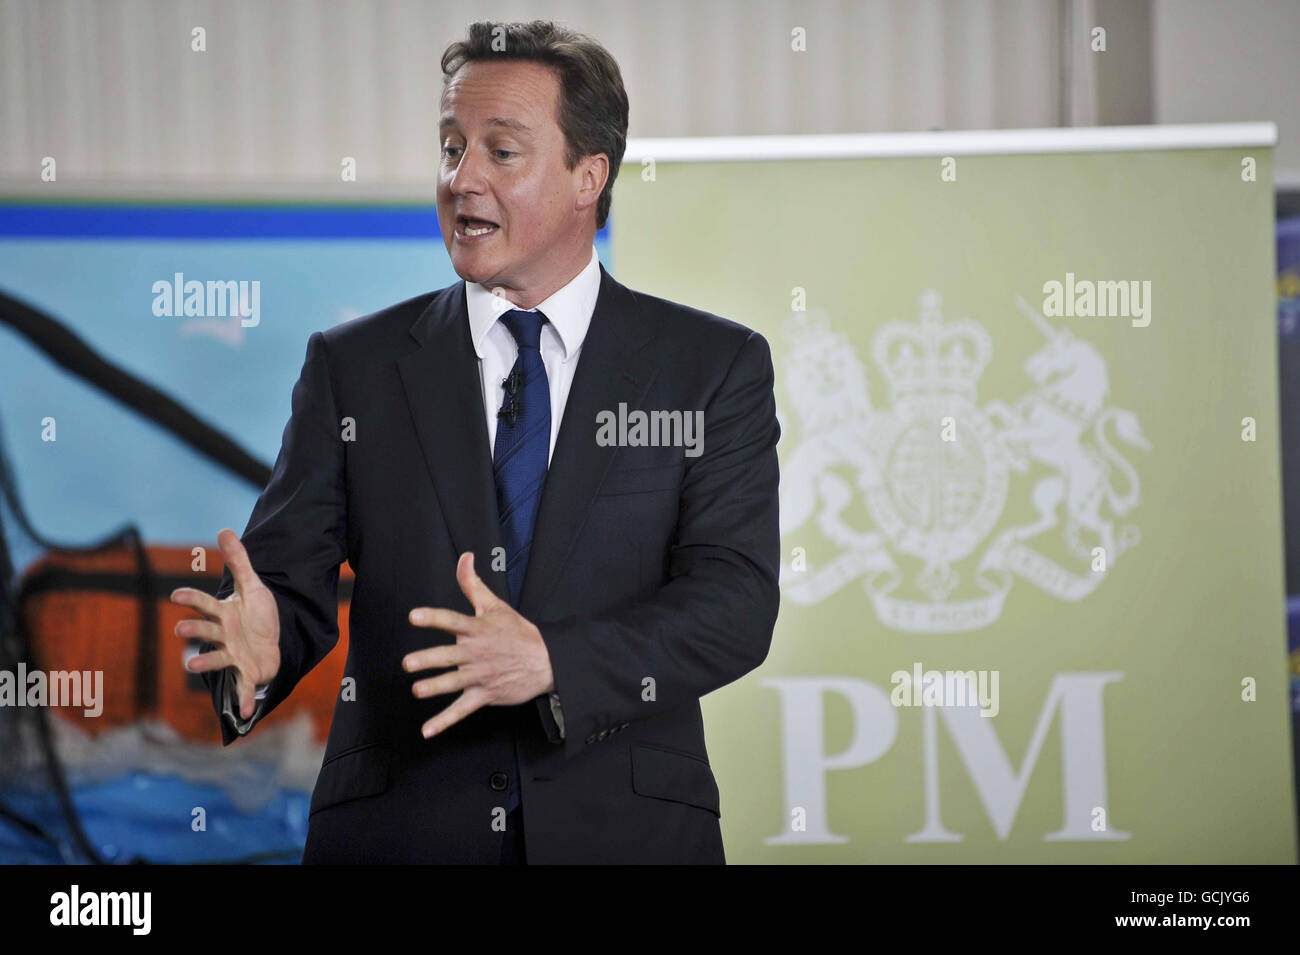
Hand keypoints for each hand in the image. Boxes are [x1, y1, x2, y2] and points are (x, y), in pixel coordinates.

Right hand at [170, 528, 280, 720]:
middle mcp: (224, 635)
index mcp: (224, 614)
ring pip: (216, 658)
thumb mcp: (252, 586)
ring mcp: (233, 655)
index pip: (205, 605)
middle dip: (194, 631)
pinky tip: (244, 712)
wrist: (272, 642)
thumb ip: (239, 561)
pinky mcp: (247, 672)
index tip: (176, 595)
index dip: (192, 600)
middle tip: (181, 631)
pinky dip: (243, 699)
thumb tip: (224, 529)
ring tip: (191, 664)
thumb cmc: (256, 616)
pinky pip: (243, 686)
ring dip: (205, 662)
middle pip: (206, 632)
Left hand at [404, 551, 554, 738]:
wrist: (547, 661)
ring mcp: (481, 676)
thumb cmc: (517, 632)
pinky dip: (444, 721)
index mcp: (477, 629)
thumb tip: (465, 557)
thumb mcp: (495, 606)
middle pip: (449, 656)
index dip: (434, 618)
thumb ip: (472, 584)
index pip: (453, 621)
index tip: (415, 616)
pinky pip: (462, 710)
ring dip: (436, 687)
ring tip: (418, 690)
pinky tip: (427, 731)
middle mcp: (476, 653)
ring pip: (454, 683)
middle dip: (429, 660)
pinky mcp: (485, 695)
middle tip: (409, 663)